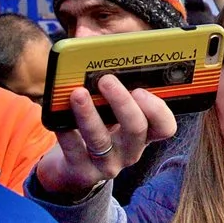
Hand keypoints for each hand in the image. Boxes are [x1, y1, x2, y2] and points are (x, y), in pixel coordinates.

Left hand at [32, 72, 177, 195]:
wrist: (74, 167)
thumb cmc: (99, 127)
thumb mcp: (113, 112)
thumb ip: (118, 86)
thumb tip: (102, 50)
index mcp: (145, 133)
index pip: (165, 126)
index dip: (157, 109)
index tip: (141, 89)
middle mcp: (131, 150)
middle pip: (136, 129)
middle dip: (122, 103)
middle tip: (106, 80)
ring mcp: (108, 164)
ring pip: (101, 140)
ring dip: (89, 114)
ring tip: (77, 93)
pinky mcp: (83, 171)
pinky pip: (74, 150)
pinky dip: (66, 131)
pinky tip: (58, 115)